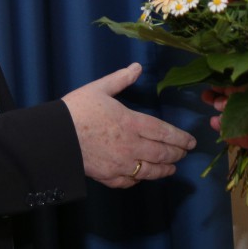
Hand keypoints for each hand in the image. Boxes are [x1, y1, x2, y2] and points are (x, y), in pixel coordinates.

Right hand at [63, 63, 195, 187]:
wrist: (56, 137)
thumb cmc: (78, 109)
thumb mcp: (100, 88)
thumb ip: (121, 78)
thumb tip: (137, 67)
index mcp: (132, 122)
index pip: (164, 132)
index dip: (180, 138)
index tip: (191, 142)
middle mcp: (131, 145)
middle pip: (161, 153)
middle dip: (176, 154)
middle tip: (184, 153)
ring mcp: (120, 163)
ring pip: (150, 171)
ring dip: (164, 170)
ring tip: (172, 168)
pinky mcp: (108, 176)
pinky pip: (129, 181)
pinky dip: (139, 179)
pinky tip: (143, 176)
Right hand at [202, 87, 247, 167]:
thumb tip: (231, 87)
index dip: (230, 83)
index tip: (213, 82)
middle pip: (243, 102)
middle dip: (223, 100)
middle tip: (206, 98)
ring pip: (244, 121)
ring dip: (227, 119)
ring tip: (213, 119)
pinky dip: (237, 138)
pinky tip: (222, 134)